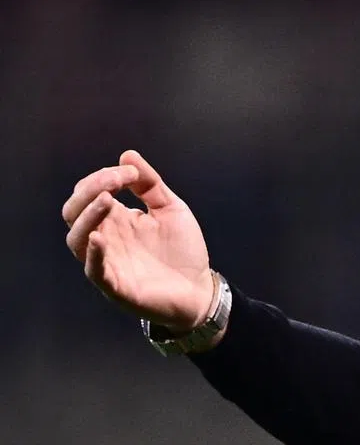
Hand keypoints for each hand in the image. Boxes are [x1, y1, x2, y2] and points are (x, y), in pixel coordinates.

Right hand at [62, 150, 213, 331]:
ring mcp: (108, 262)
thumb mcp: (171, 209)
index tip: (131, 173)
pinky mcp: (117, 287)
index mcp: (115, 219)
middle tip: (115, 181)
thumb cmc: (183, 251)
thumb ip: (151, 185)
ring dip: (88, 216)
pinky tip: (99, 238)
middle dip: (90, 191)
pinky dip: (93, 254)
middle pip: (73, 212)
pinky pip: (94, 271)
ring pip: (76, 239)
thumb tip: (128, 154)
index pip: (89, 192)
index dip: (103, 177)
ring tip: (107, 200)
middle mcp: (105, 238)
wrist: (200, 290)